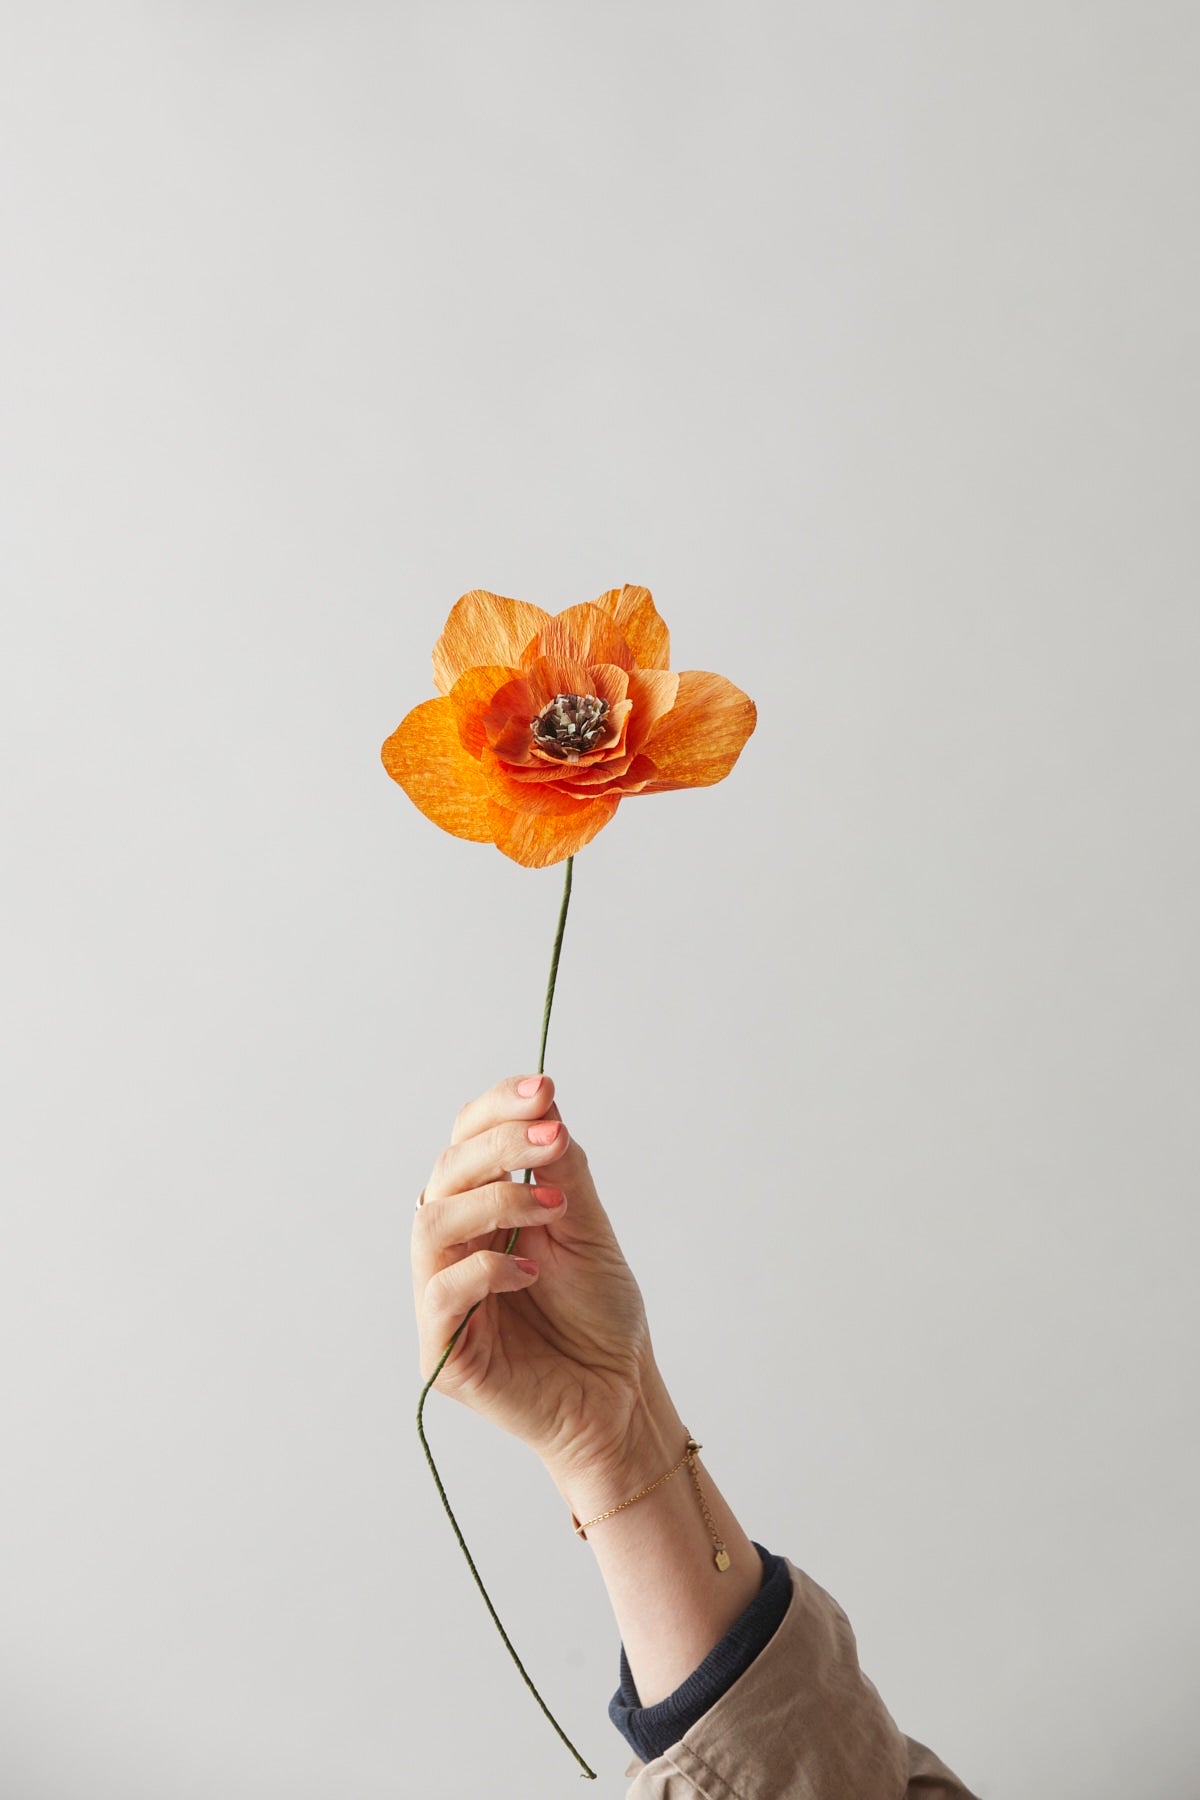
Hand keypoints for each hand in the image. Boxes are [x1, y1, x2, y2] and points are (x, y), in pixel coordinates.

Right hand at [412, 1074, 661, 1494]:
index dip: (496, 1109)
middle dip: (500, 1144)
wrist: (620, 1397)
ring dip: (493, 1199)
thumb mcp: (587, 1227)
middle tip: (555, 1137)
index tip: (544, 1088)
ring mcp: (442, 1297)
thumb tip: (546, 1106)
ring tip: (553, 1204)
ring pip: (431, 1224)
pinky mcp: (444, 1350)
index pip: (466, 1141)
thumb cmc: (600, 1316)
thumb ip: (563, 1171)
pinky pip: (441, 1294)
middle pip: (447, 1172)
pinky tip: (531, 1272)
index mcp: (482, 1211)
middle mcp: (454, 1246)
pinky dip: (485, 1271)